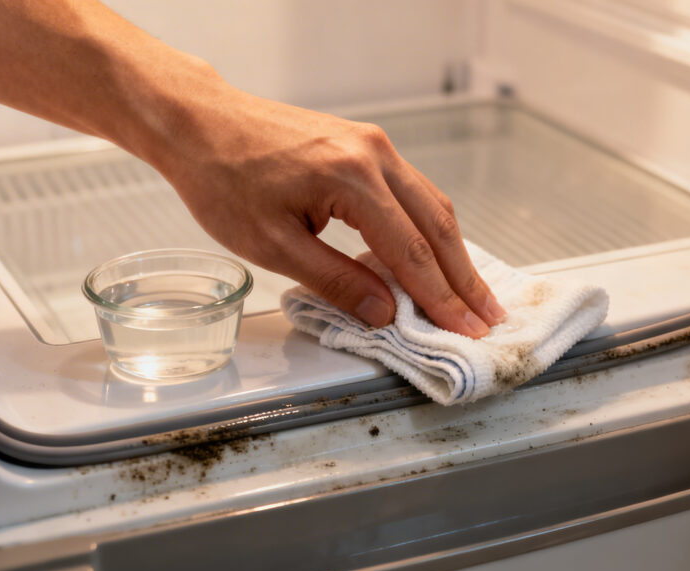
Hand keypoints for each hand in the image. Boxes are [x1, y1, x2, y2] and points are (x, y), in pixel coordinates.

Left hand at [156, 87, 505, 337]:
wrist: (201, 123)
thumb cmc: (222, 178)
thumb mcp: (271, 245)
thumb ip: (334, 280)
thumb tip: (383, 311)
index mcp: (351, 178)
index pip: (410, 251)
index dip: (439, 297)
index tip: (464, 328)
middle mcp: (373, 154)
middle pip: (436, 224)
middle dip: (464, 277)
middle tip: (488, 315)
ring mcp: (372, 145)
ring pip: (431, 205)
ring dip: (453, 252)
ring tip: (472, 293)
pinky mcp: (364, 146)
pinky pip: (412, 191)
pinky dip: (430, 228)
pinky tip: (436, 255)